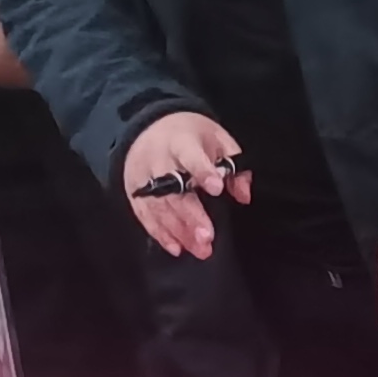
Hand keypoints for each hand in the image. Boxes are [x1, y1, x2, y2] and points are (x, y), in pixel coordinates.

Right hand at [119, 111, 248, 257]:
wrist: (148, 127)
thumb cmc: (189, 135)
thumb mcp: (217, 139)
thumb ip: (234, 165)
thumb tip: (243, 196)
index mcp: (180, 141)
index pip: (190, 156)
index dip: (203, 172)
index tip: (217, 189)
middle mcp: (157, 159)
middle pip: (172, 189)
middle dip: (191, 215)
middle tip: (207, 237)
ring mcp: (142, 177)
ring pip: (158, 207)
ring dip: (178, 231)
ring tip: (200, 249)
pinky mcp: (133, 192)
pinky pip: (145, 215)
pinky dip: (160, 234)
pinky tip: (177, 247)